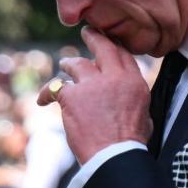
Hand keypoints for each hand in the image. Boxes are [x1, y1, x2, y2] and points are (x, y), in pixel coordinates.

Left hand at [38, 27, 152, 163]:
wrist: (114, 155)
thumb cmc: (130, 141)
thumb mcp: (144, 113)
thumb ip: (134, 97)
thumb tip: (127, 97)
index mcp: (135, 82)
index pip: (123, 54)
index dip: (114, 46)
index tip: (108, 42)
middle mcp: (114, 77)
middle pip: (103, 47)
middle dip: (94, 38)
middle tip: (88, 32)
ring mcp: (92, 85)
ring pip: (76, 64)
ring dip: (69, 65)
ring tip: (65, 66)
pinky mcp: (72, 96)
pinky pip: (56, 87)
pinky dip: (48, 93)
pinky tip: (43, 100)